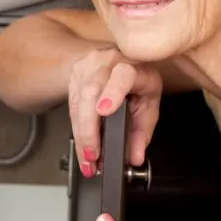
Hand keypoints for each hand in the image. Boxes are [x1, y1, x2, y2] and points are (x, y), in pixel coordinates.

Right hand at [69, 47, 161, 172]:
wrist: (119, 61)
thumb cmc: (137, 82)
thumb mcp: (149, 104)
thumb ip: (142, 132)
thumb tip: (135, 156)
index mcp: (133, 67)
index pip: (123, 75)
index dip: (113, 93)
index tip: (104, 111)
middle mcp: (108, 62)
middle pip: (91, 93)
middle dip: (89, 130)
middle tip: (93, 155)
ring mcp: (88, 66)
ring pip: (78, 102)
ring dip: (81, 135)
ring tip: (87, 158)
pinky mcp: (74, 74)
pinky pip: (72, 105)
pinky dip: (77, 129)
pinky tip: (82, 145)